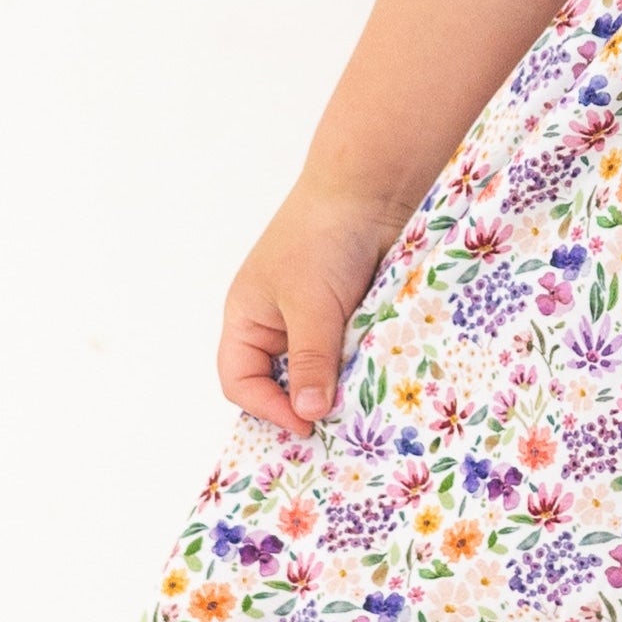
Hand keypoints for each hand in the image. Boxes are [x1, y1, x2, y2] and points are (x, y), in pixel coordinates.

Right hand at [219, 177, 411, 433]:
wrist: (373, 190)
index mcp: (248, 318)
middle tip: (335, 431)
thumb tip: (309, 414)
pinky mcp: (352, 318)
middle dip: (305, 405)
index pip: (240, 381)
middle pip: (282, 384)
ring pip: (322, 374)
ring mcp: (317, 321)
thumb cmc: (324, 238)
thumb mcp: (310, 305)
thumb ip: (309, 360)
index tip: (306, 426)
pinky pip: (352, 357)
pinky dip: (363, 369)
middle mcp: (277, 324)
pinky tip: (380, 382)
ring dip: (340, 388)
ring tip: (362, 409)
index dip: (266, 408)